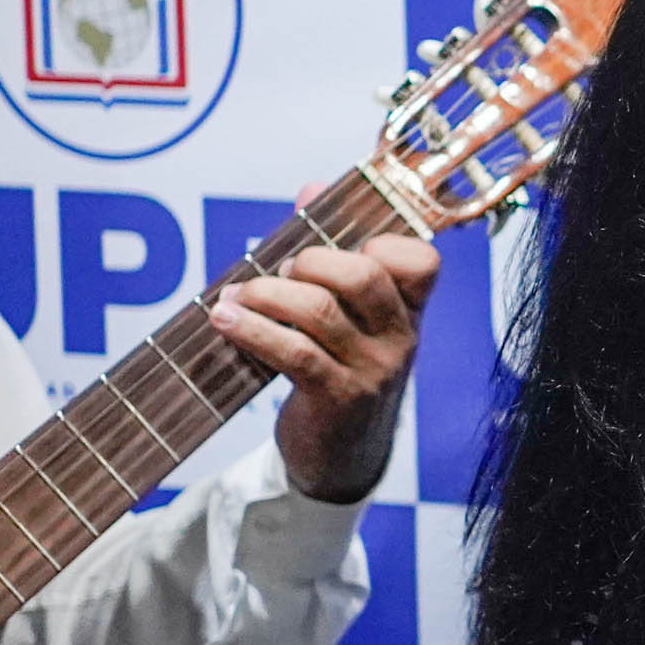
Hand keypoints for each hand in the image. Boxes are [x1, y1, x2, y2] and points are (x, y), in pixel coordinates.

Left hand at [207, 227, 438, 503]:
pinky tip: (223, 320)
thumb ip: (332, 251)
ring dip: (264, 294)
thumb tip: (311, 188)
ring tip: (234, 298)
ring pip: (318, 311)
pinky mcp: (338, 398)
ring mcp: (373, 370)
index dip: (381, 242)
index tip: (342, 246)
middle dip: (306, 261)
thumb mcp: (349, 317)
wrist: (341, 456)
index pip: (421, 262)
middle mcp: (401, 338)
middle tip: (276, 272)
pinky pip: (293, 352)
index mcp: (409, 311)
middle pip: (362, 275)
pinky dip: (251, 329)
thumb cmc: (339, 369)